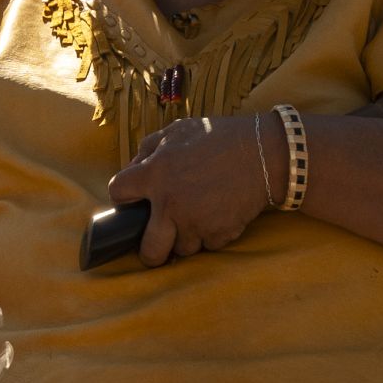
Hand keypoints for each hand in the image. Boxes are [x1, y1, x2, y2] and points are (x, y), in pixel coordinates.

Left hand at [106, 115, 271, 265]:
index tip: (131, 199)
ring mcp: (195, 223)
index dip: (123, 196)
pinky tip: (218, 215)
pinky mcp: (219, 234)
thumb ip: (150, 147)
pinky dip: (211, 235)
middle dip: (149, 252)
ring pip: (181, 250)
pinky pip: (208, 245)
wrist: (264, 153)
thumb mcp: (180, 130)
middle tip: (156, 243)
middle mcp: (170, 204)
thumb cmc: (220, 138)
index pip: (118, 192)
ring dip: (186, 239)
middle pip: (148, 250)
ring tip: (197, 218)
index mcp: (155, 174)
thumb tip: (132, 167)